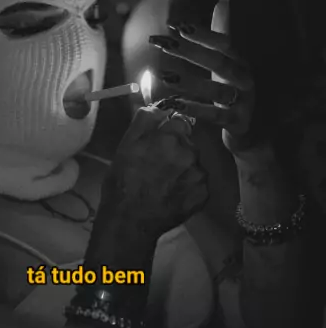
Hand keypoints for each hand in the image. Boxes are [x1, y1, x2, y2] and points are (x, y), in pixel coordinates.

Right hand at [100, 104, 208, 241]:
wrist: (130, 220)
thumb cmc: (123, 181)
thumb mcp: (126, 144)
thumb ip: (145, 120)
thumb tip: (159, 107)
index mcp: (171, 137)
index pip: (178, 123)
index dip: (167, 134)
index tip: (156, 145)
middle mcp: (190, 153)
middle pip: (188, 144)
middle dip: (176, 151)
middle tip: (157, 167)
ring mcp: (199, 175)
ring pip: (194, 163)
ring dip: (183, 169)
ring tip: (164, 183)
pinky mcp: (204, 195)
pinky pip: (198, 183)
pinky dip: (189, 187)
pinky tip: (173, 195)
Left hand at [149, 14, 256, 155]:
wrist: (246, 127)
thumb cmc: (231, 86)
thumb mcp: (227, 57)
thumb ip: (223, 27)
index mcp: (240, 60)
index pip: (222, 42)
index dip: (200, 33)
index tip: (174, 24)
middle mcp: (244, 78)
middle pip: (219, 62)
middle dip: (190, 52)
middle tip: (163, 43)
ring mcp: (243, 101)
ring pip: (218, 90)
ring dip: (191, 83)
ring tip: (165, 76)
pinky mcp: (236, 122)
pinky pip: (215, 116)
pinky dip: (195, 109)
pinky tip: (174, 104)